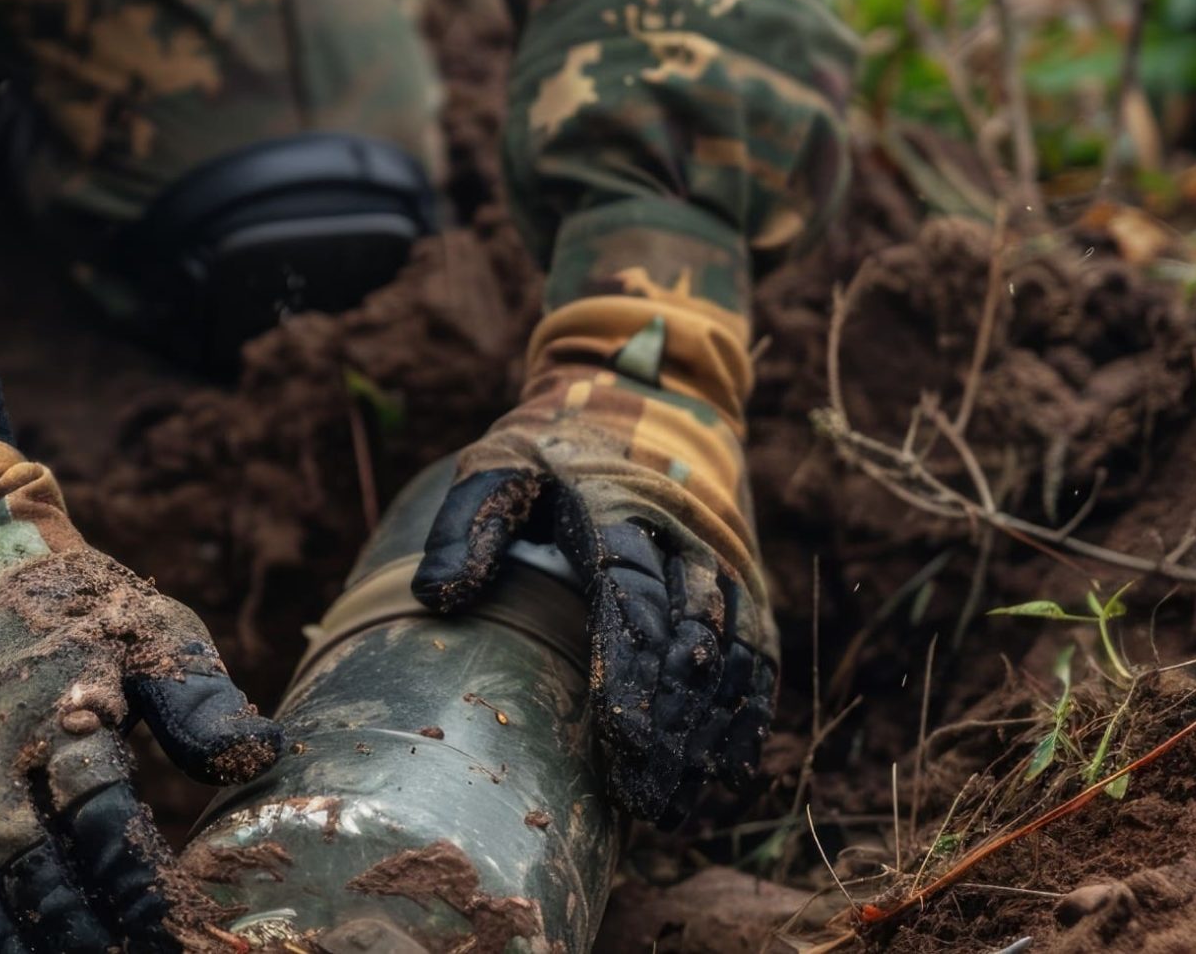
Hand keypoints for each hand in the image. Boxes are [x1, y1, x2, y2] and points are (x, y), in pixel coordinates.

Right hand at [0, 484, 278, 950]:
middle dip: (81, 923)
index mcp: (65, 710)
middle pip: (33, 860)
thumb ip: (202, 702)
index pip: (98, 805)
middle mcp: (0, 756)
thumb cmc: (80, 615)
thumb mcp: (152, 634)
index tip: (173, 916)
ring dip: (23, 938)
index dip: (133, 870)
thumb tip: (269, 751)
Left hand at [412, 294, 776, 825]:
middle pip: (687, 638)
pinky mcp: (744, 579)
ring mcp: (723, 559)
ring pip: (730, 654)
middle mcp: (685, 536)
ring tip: (680, 805)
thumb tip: (438, 597)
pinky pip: (757, 650)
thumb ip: (467, 523)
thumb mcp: (498, 460)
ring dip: (711, 730)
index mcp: (619, 508)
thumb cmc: (558, 440)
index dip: (631, 672)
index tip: (618, 741)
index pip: (631, 597)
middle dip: (672, 723)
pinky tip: (729, 769)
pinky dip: (749, 710)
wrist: (650, 392)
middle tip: (648, 798)